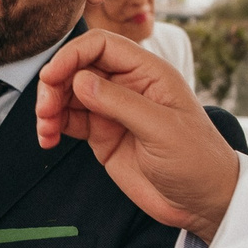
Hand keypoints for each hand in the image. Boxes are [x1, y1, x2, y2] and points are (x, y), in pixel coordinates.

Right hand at [35, 29, 240, 241]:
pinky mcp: (102, 135)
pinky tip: (48, 139)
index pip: (101, 46)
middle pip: (78, 68)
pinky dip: (53, 127)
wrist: (202, 201)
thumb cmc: (197, 159)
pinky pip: (69, 121)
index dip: (72, 56)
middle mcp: (127, 86)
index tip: (52, 77)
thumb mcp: (161, 129)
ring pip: (69, 95)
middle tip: (45, 110)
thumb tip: (79, 80)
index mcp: (147, 72)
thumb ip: (120, 103)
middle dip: (55, 84)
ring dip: (50, 107)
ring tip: (45, 129)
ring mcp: (113, 111)